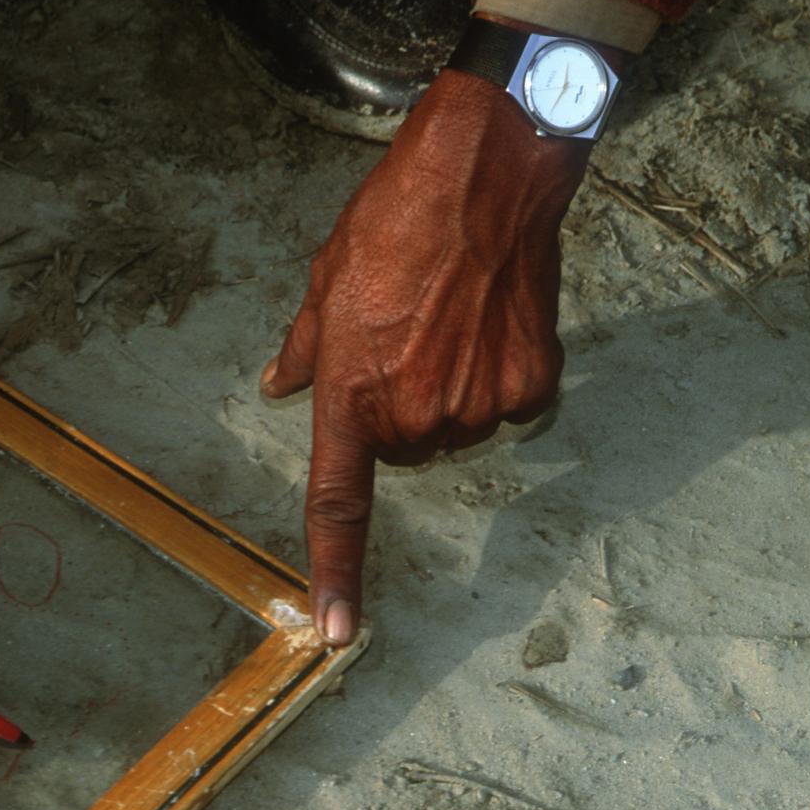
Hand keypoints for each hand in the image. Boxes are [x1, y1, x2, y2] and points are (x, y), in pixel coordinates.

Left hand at [262, 66, 589, 644]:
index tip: (338, 632)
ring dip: (453, 390)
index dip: (337, 574)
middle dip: (402, 407)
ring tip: (452, 317)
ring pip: (458, 430)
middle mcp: (413, 419)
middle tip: (409, 337)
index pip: (339, 506)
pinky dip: (504, 375)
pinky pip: (512, 409)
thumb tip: (278, 385)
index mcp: (351, 399)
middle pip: (405, 451)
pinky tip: (495, 320)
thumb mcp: (326, 285)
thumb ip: (305, 351)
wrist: (486, 177)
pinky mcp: (531, 389)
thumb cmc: (396, 222)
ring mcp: (476, 408)